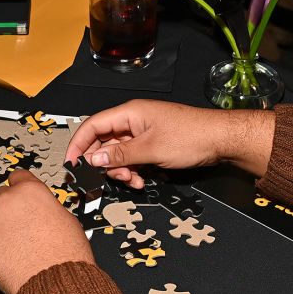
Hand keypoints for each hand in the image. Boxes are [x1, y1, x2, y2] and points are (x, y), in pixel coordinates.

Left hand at [0, 170, 93, 293]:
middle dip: (5, 210)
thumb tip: (42, 210)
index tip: (17, 197)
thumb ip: (46, 207)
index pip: (16, 177)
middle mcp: (7, 200)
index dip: (18, 189)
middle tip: (15, 227)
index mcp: (30, 190)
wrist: (56, 282)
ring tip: (3, 242)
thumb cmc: (65, 256)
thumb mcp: (66, 219)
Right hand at [65, 100, 275, 186]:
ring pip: (118, 153)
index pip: (92, 125)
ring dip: (121, 170)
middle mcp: (133, 121)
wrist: (221, 139)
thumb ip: (119, 154)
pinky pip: (133, 158)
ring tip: (135, 180)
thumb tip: (92, 158)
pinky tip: (143, 180)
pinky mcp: (153, 144)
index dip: (78, 144)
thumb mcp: (150, 149)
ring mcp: (143, 132)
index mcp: (129, 113)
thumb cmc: (191, 136)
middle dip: (104, 163)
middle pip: (104, 142)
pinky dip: (134, 170)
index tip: (72, 164)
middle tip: (113, 178)